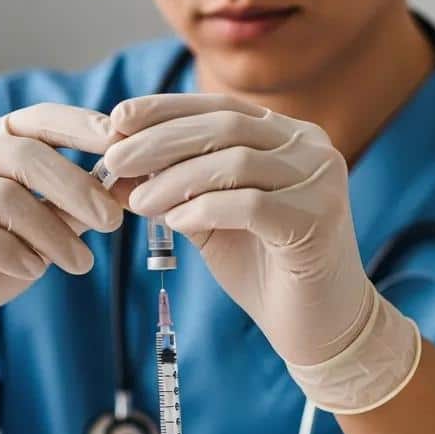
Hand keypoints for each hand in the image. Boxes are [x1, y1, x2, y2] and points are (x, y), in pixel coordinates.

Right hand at [0, 104, 121, 388]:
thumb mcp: (38, 235)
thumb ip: (70, 211)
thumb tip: (120, 194)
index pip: (39, 120)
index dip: (80, 126)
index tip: (121, 142)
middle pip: (25, 155)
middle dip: (75, 187)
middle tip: (112, 221)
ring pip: (2, 196)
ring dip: (49, 232)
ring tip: (80, 263)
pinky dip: (8, 251)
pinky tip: (32, 270)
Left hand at [104, 94, 419, 412]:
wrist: (317, 326)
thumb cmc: (264, 271)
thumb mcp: (210, 223)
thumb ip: (174, 192)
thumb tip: (116, 172)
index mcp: (286, 137)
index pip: (220, 107)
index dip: (166, 109)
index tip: (118, 117)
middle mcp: (308, 147)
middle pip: (224, 126)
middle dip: (161, 141)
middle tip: (115, 160)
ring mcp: (318, 180)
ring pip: (235, 162)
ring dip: (176, 179)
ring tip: (139, 202)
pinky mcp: (316, 218)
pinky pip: (250, 204)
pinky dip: (205, 209)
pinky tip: (176, 222)